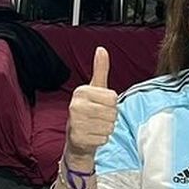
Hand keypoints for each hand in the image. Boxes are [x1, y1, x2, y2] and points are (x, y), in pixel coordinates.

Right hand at [64, 46, 117, 164]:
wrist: (77, 138)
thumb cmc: (89, 111)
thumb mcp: (95, 89)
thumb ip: (100, 69)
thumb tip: (101, 49)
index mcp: (81, 91)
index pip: (113, 98)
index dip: (112, 104)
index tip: (101, 106)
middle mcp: (75, 105)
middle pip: (112, 113)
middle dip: (109, 118)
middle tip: (98, 118)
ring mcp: (75, 122)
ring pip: (109, 126)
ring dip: (106, 129)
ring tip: (95, 126)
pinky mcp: (78, 138)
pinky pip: (103, 138)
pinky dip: (101, 139)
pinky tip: (92, 136)